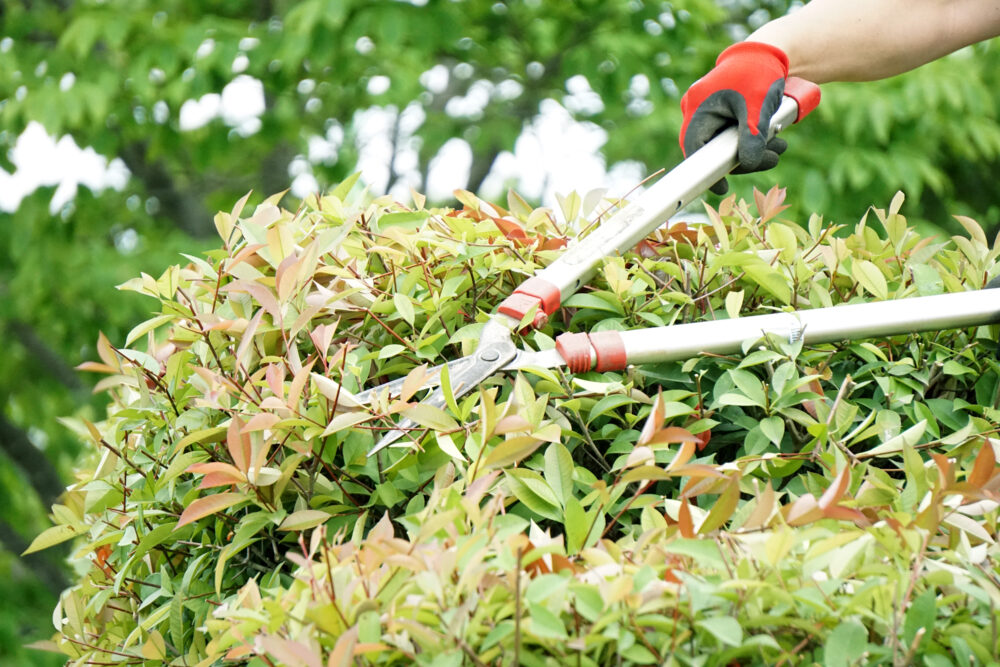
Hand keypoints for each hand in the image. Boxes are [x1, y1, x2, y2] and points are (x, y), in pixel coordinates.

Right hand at [680, 42, 789, 194]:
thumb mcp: (757, 107)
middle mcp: (698, 110)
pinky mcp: (722, 112)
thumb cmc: (759, 72)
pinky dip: (751, 138)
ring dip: (753, 149)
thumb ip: (752, 137)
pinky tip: (772, 138)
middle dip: (745, 157)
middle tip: (772, 159)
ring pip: (726, 143)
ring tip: (780, 147)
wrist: (769, 50)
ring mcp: (709, 111)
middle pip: (713, 149)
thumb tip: (750, 164)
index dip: (706, 172)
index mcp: (697, 107)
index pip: (694, 148)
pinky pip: (732, 134)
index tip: (722, 188)